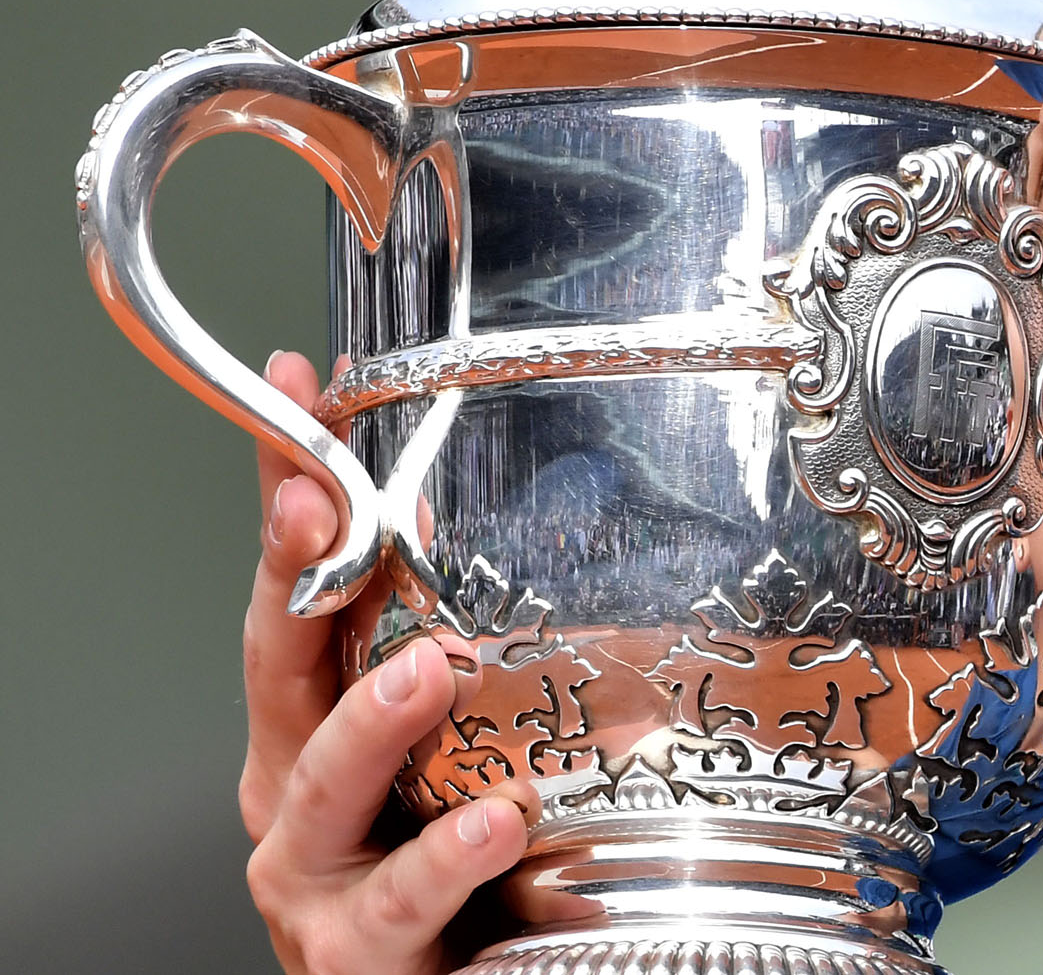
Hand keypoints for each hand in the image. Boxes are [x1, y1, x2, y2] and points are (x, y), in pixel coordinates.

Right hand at [239, 350, 531, 973]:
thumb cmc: (439, 861)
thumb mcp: (437, 734)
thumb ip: (421, 631)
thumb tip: (431, 504)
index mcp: (308, 723)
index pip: (290, 585)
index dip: (290, 488)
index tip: (299, 393)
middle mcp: (292, 789)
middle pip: (275, 666)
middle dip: (292, 577)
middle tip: (324, 503)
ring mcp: (317, 876)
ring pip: (319, 786)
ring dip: (371, 719)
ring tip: (432, 667)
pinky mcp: (363, 951)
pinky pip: (402, 899)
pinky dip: (446, 856)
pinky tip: (497, 818)